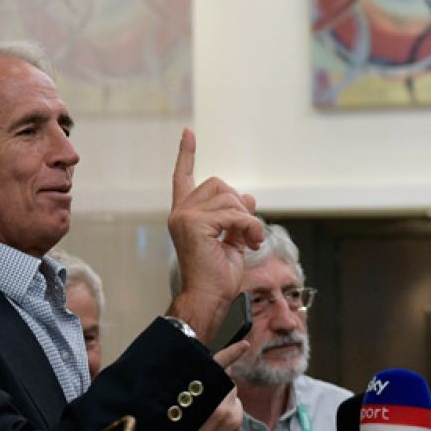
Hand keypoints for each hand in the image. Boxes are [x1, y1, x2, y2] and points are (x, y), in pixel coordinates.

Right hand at [159, 358, 244, 430]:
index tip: (244, 344)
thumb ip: (193, 392)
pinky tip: (215, 420)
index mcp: (202, 400)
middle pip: (225, 381)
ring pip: (230, 394)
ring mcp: (232, 416)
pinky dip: (227, 408)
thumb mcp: (178, 411)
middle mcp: (221, 406)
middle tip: (205, 395)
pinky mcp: (237, 423)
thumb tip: (206, 376)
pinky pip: (234, 406)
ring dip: (223, 397)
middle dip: (218, 383)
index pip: (219, 370)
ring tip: (208, 412)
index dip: (231, 353)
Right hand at [166, 129, 262, 342]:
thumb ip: (237, 217)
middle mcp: (180, 212)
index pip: (184, 177)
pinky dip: (249, 228)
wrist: (210, 298)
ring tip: (250, 241)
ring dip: (248, 220)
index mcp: (185, 215)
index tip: (188, 132)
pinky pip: (234, 214)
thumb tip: (249, 196)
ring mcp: (185, 217)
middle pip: (219, 185)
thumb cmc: (218, 276)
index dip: (186, 154)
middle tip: (249, 233)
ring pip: (230, 198)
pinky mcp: (195, 224)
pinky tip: (250, 243)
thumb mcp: (234, 240)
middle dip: (240, 206)